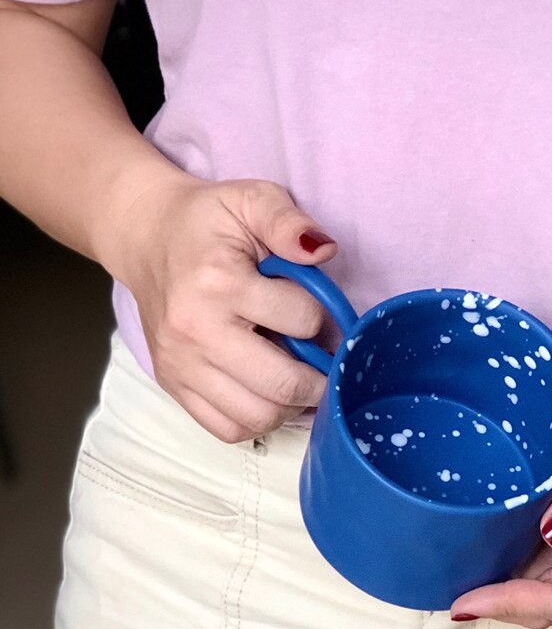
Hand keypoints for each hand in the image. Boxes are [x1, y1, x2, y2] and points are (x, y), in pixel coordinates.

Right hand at [106, 175, 336, 442]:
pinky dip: (259, 421)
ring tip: (299, 379)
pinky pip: (227, 429)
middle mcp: (194, 332)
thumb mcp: (251, 199)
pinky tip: (270, 394)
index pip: (301, 320)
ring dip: (292, 406)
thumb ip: (288, 220)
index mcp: (218, 283)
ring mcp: (180, 365)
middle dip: (319, 379)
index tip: (320, 311)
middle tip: (327, 363)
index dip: (323, 317)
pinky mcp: (173, 385)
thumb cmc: (207, 221)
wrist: (147, 238)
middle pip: (281, 384)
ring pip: (257, 417)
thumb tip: (324, 249)